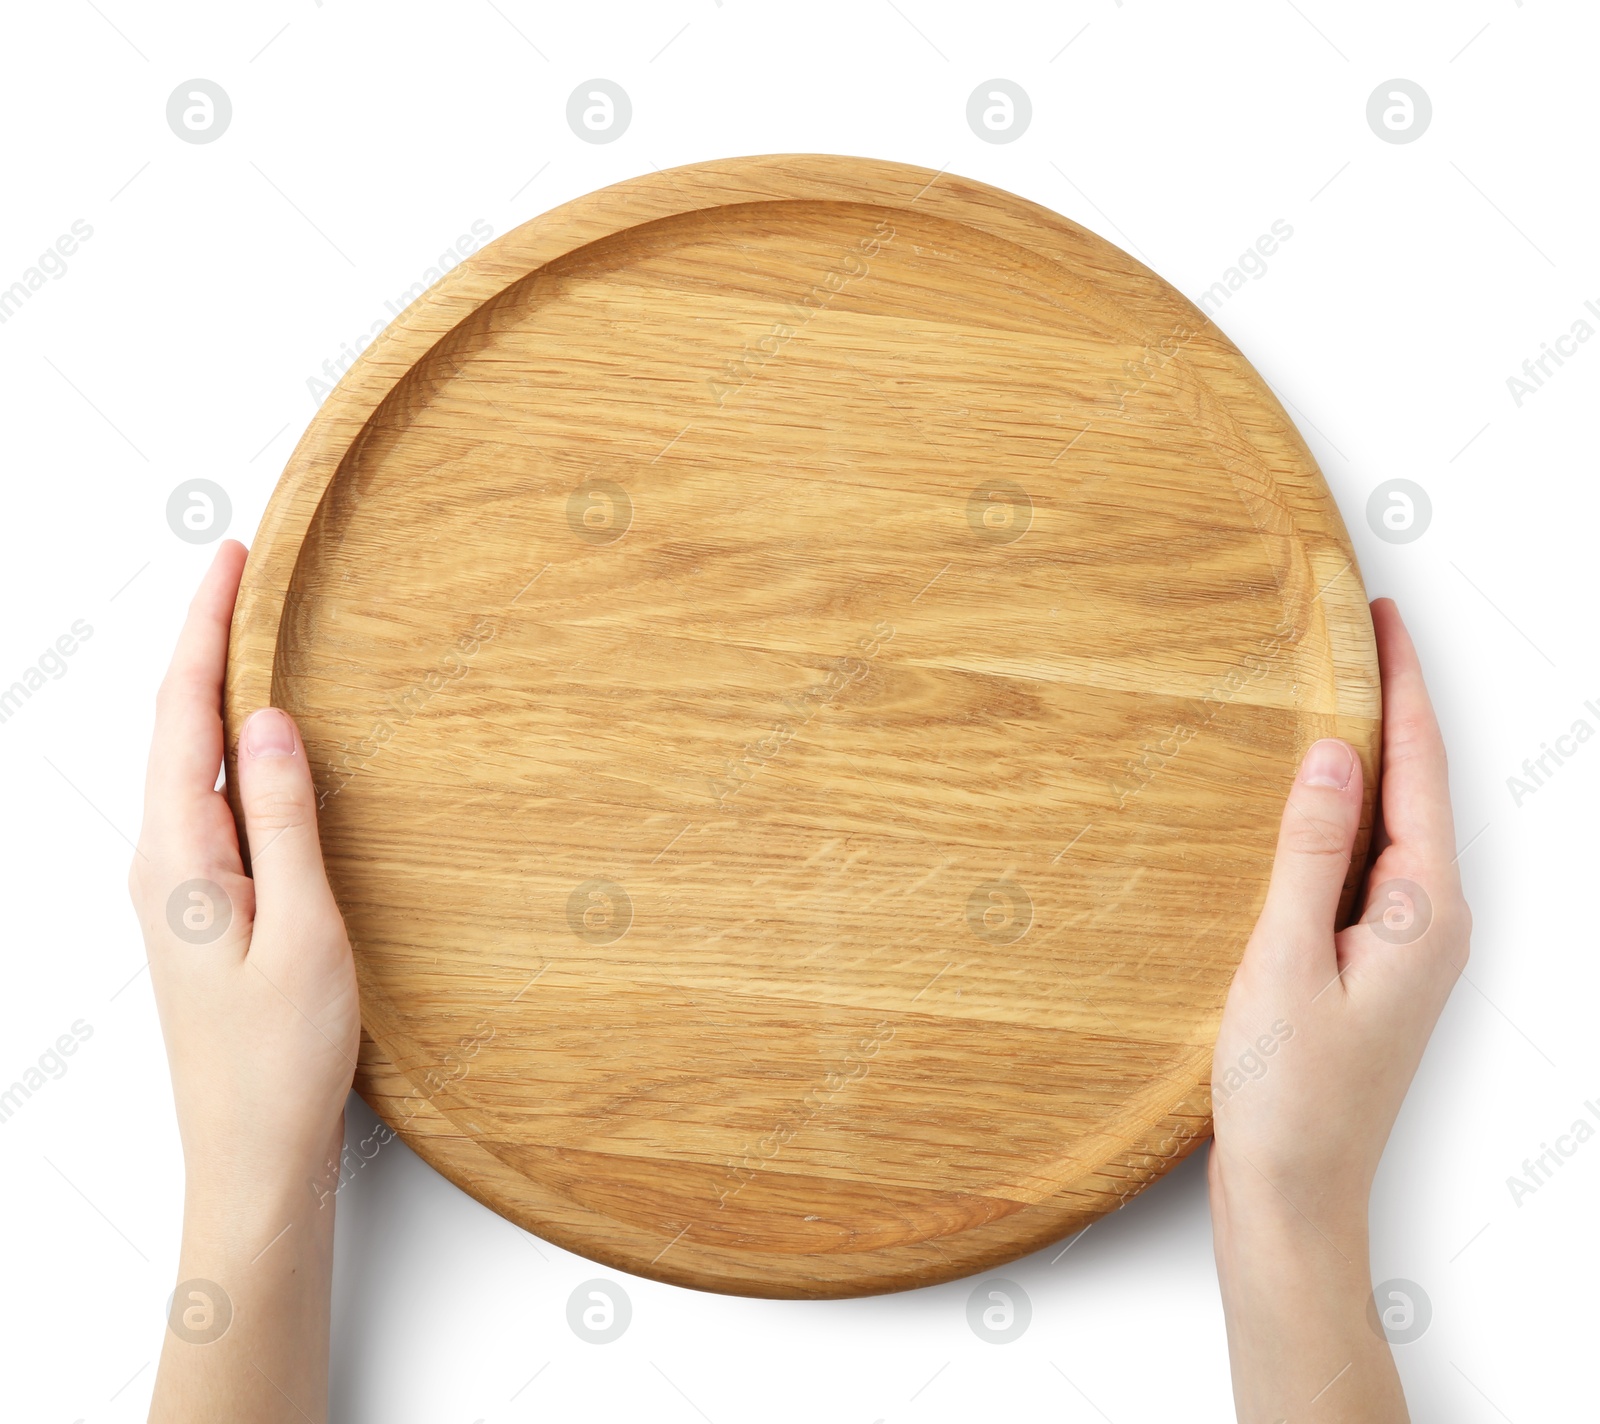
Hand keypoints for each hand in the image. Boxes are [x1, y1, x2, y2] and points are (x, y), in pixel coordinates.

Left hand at [128, 541, 356, 1421]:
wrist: (252, 1153)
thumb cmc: (281, 1056)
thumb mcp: (303, 928)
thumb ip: (283, 818)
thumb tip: (265, 720)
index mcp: (179, 859)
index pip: (182, 716)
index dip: (206, 630)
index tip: (231, 559)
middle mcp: (164, 863)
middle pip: (174, 727)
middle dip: (205, 641)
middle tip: (244, 573)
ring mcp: (179, 887)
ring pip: (189, 763)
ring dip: (214, 691)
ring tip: (252, 633)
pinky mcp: (203, 908)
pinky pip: (209, 801)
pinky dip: (227, 748)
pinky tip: (258, 741)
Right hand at [1208, 598, 1469, 1421]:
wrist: (1293, 1197)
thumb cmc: (1288, 1096)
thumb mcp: (1285, 959)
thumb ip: (1311, 850)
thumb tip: (1333, 750)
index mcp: (1424, 912)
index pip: (1419, 769)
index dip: (1402, 684)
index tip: (1381, 614)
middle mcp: (1431, 921)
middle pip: (1418, 786)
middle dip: (1393, 703)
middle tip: (1356, 630)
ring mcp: (1406, 944)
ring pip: (1394, 822)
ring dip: (1370, 753)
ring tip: (1334, 689)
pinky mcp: (1373, 962)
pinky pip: (1368, 860)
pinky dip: (1345, 810)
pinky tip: (1309, 797)